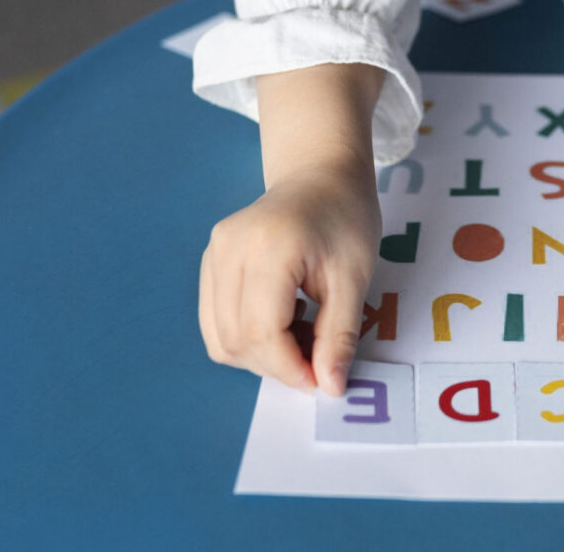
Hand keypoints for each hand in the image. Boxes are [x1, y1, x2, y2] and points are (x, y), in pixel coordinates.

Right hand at [199, 160, 381, 395]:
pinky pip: (215, 321)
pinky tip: (281, 319)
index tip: (320, 380)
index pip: (261, 331)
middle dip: (276, 365)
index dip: (289, 368)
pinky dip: (246, 337)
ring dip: (259, 355)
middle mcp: (229, 248)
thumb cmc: (345, 218)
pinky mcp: (209, 261)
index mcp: (269, 247)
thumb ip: (339, 335)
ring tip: (301, 332)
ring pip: (219, 338)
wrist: (320, 175)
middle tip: (317, 356)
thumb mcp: (354, 277)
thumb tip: (329, 388)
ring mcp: (213, 253)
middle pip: (236, 339)